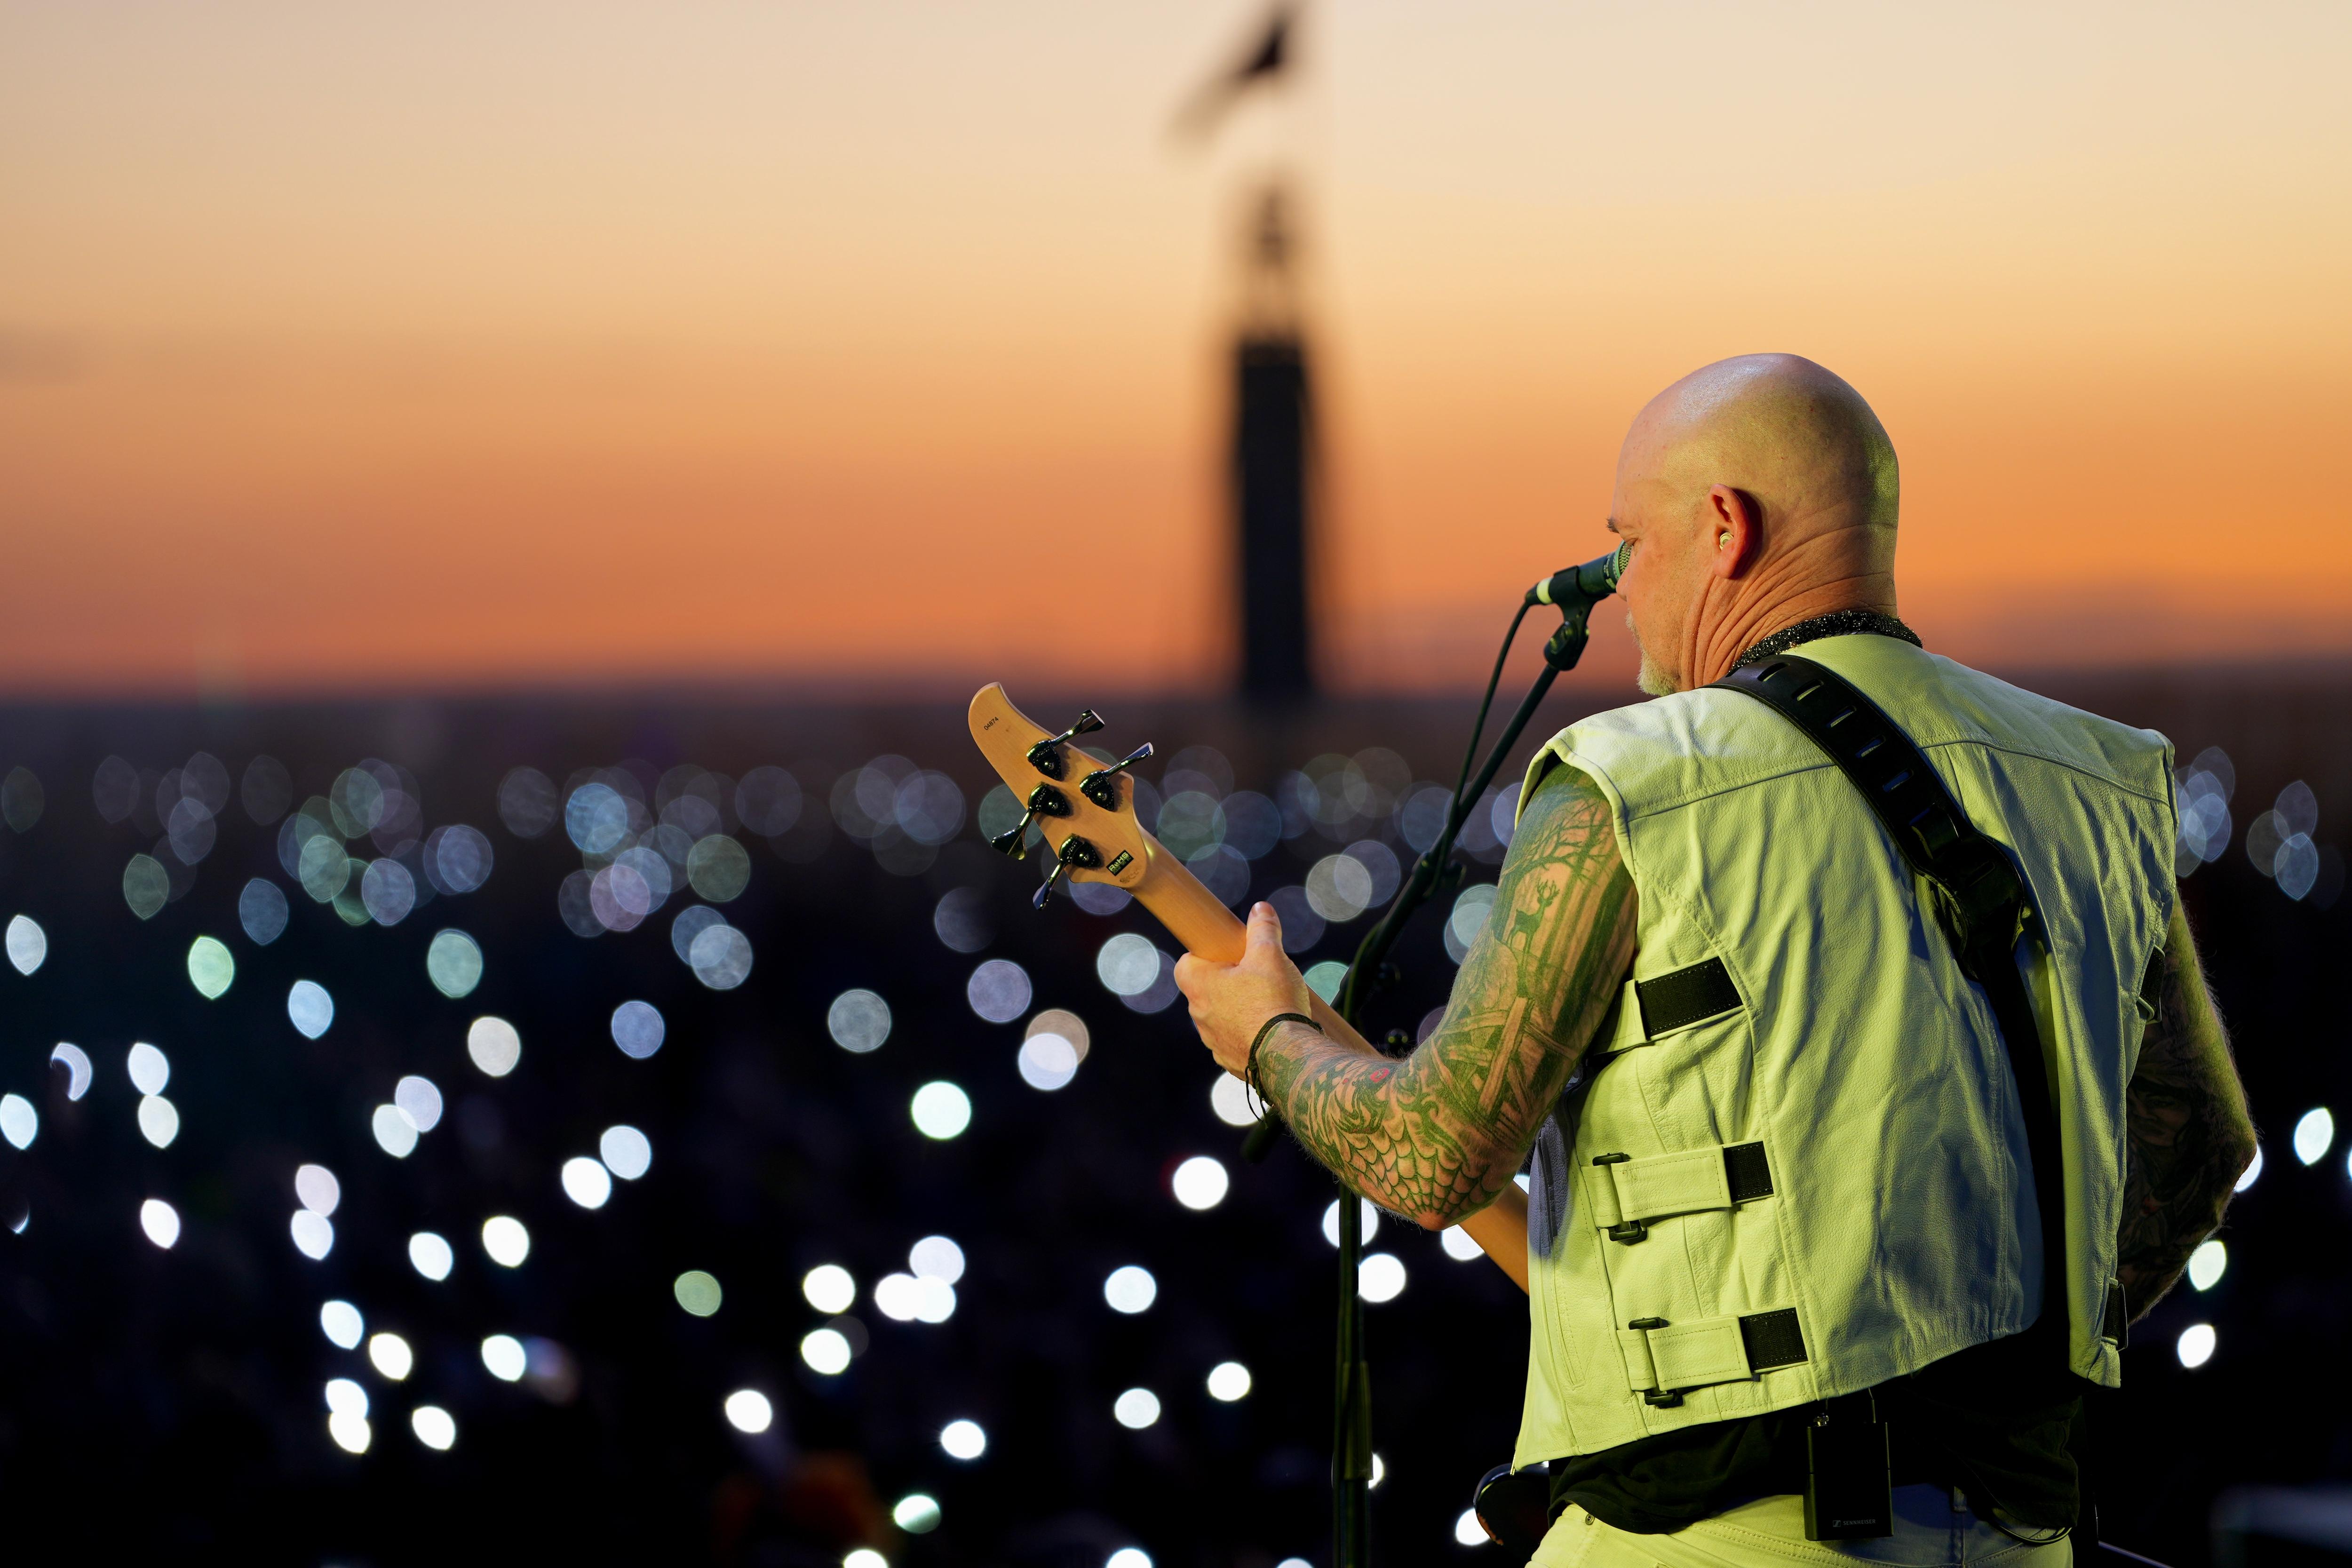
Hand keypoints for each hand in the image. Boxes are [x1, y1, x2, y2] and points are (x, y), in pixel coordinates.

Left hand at [1173, 902, 1314, 1079]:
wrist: (1287, 1057)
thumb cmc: (1273, 1002)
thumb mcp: (1270, 955)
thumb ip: (1263, 930)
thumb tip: (1260, 909)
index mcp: (1200, 985)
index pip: (1186, 964)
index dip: (1204, 955)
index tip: (1226, 953)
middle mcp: (1199, 1015)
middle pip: (1206, 990)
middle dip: (1226, 982)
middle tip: (1254, 976)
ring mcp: (1213, 1042)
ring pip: (1219, 1018)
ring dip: (1237, 1010)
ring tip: (1267, 1005)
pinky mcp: (1229, 1061)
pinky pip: (1234, 1041)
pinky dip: (1247, 1035)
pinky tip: (1270, 1030)